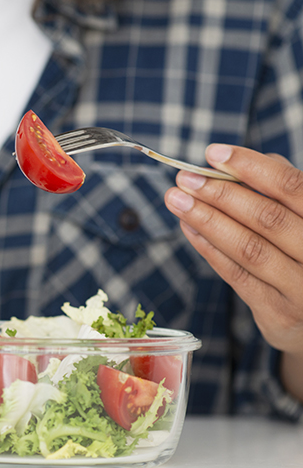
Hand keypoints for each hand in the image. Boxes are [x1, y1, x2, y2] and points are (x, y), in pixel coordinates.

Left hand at [164, 144, 302, 381]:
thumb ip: (279, 189)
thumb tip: (233, 164)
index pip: (293, 187)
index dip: (252, 167)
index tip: (214, 154)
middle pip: (267, 219)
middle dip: (220, 194)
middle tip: (184, 178)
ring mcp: (302, 288)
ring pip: (249, 249)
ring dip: (207, 220)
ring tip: (177, 200)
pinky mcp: (278, 313)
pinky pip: (237, 276)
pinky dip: (209, 249)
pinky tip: (188, 228)